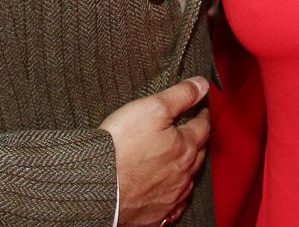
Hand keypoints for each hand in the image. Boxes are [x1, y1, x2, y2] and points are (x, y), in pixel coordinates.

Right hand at [100, 76, 209, 226]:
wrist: (95, 186)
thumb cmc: (121, 146)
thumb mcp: (152, 107)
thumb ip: (181, 95)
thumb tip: (202, 84)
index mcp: (185, 148)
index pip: (202, 126)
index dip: (202, 114)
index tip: (201, 109)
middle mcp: (182, 176)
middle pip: (198, 154)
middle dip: (198, 139)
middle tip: (196, 130)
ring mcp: (170, 198)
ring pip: (188, 180)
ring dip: (189, 167)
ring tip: (184, 157)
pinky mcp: (155, 216)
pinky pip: (173, 206)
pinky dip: (176, 195)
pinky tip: (172, 192)